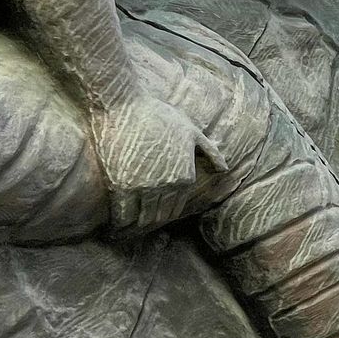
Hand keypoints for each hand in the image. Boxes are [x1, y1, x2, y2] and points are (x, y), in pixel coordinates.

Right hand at [90, 91, 222, 230]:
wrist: (123, 104)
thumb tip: (224, 168)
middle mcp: (168, 186)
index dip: (164, 214)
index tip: (153, 217)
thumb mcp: (191, 129)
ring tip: (124, 233)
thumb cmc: (157, 113)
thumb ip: (209, 151)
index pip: (176, 208)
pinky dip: (119, 224)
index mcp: (185, 176)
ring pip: (142, 220)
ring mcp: (145, 188)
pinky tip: (114, 227)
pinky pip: (122, 214)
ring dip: (134, 229)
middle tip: (138, 229)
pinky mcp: (122, 186)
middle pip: (159, 217)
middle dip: (149, 224)